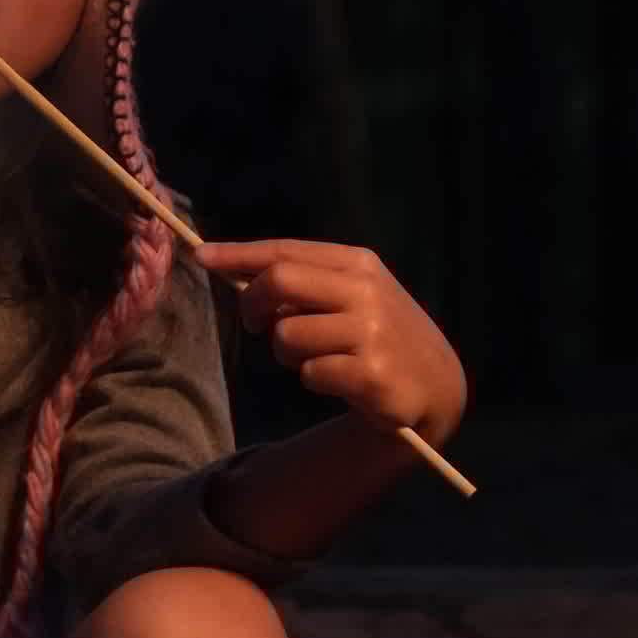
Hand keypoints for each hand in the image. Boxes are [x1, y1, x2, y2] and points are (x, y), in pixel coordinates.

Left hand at [200, 239, 466, 442]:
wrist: (435, 385)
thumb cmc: (378, 335)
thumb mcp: (353, 296)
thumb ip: (306, 283)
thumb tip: (237, 272)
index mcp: (359, 264)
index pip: (286, 251)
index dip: (239, 253)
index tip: (202, 256)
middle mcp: (366, 292)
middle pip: (278, 281)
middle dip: (251, 304)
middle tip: (254, 324)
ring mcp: (371, 333)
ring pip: (287, 336)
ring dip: (288, 354)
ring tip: (317, 360)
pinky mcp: (372, 375)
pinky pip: (309, 374)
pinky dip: (313, 380)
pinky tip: (341, 382)